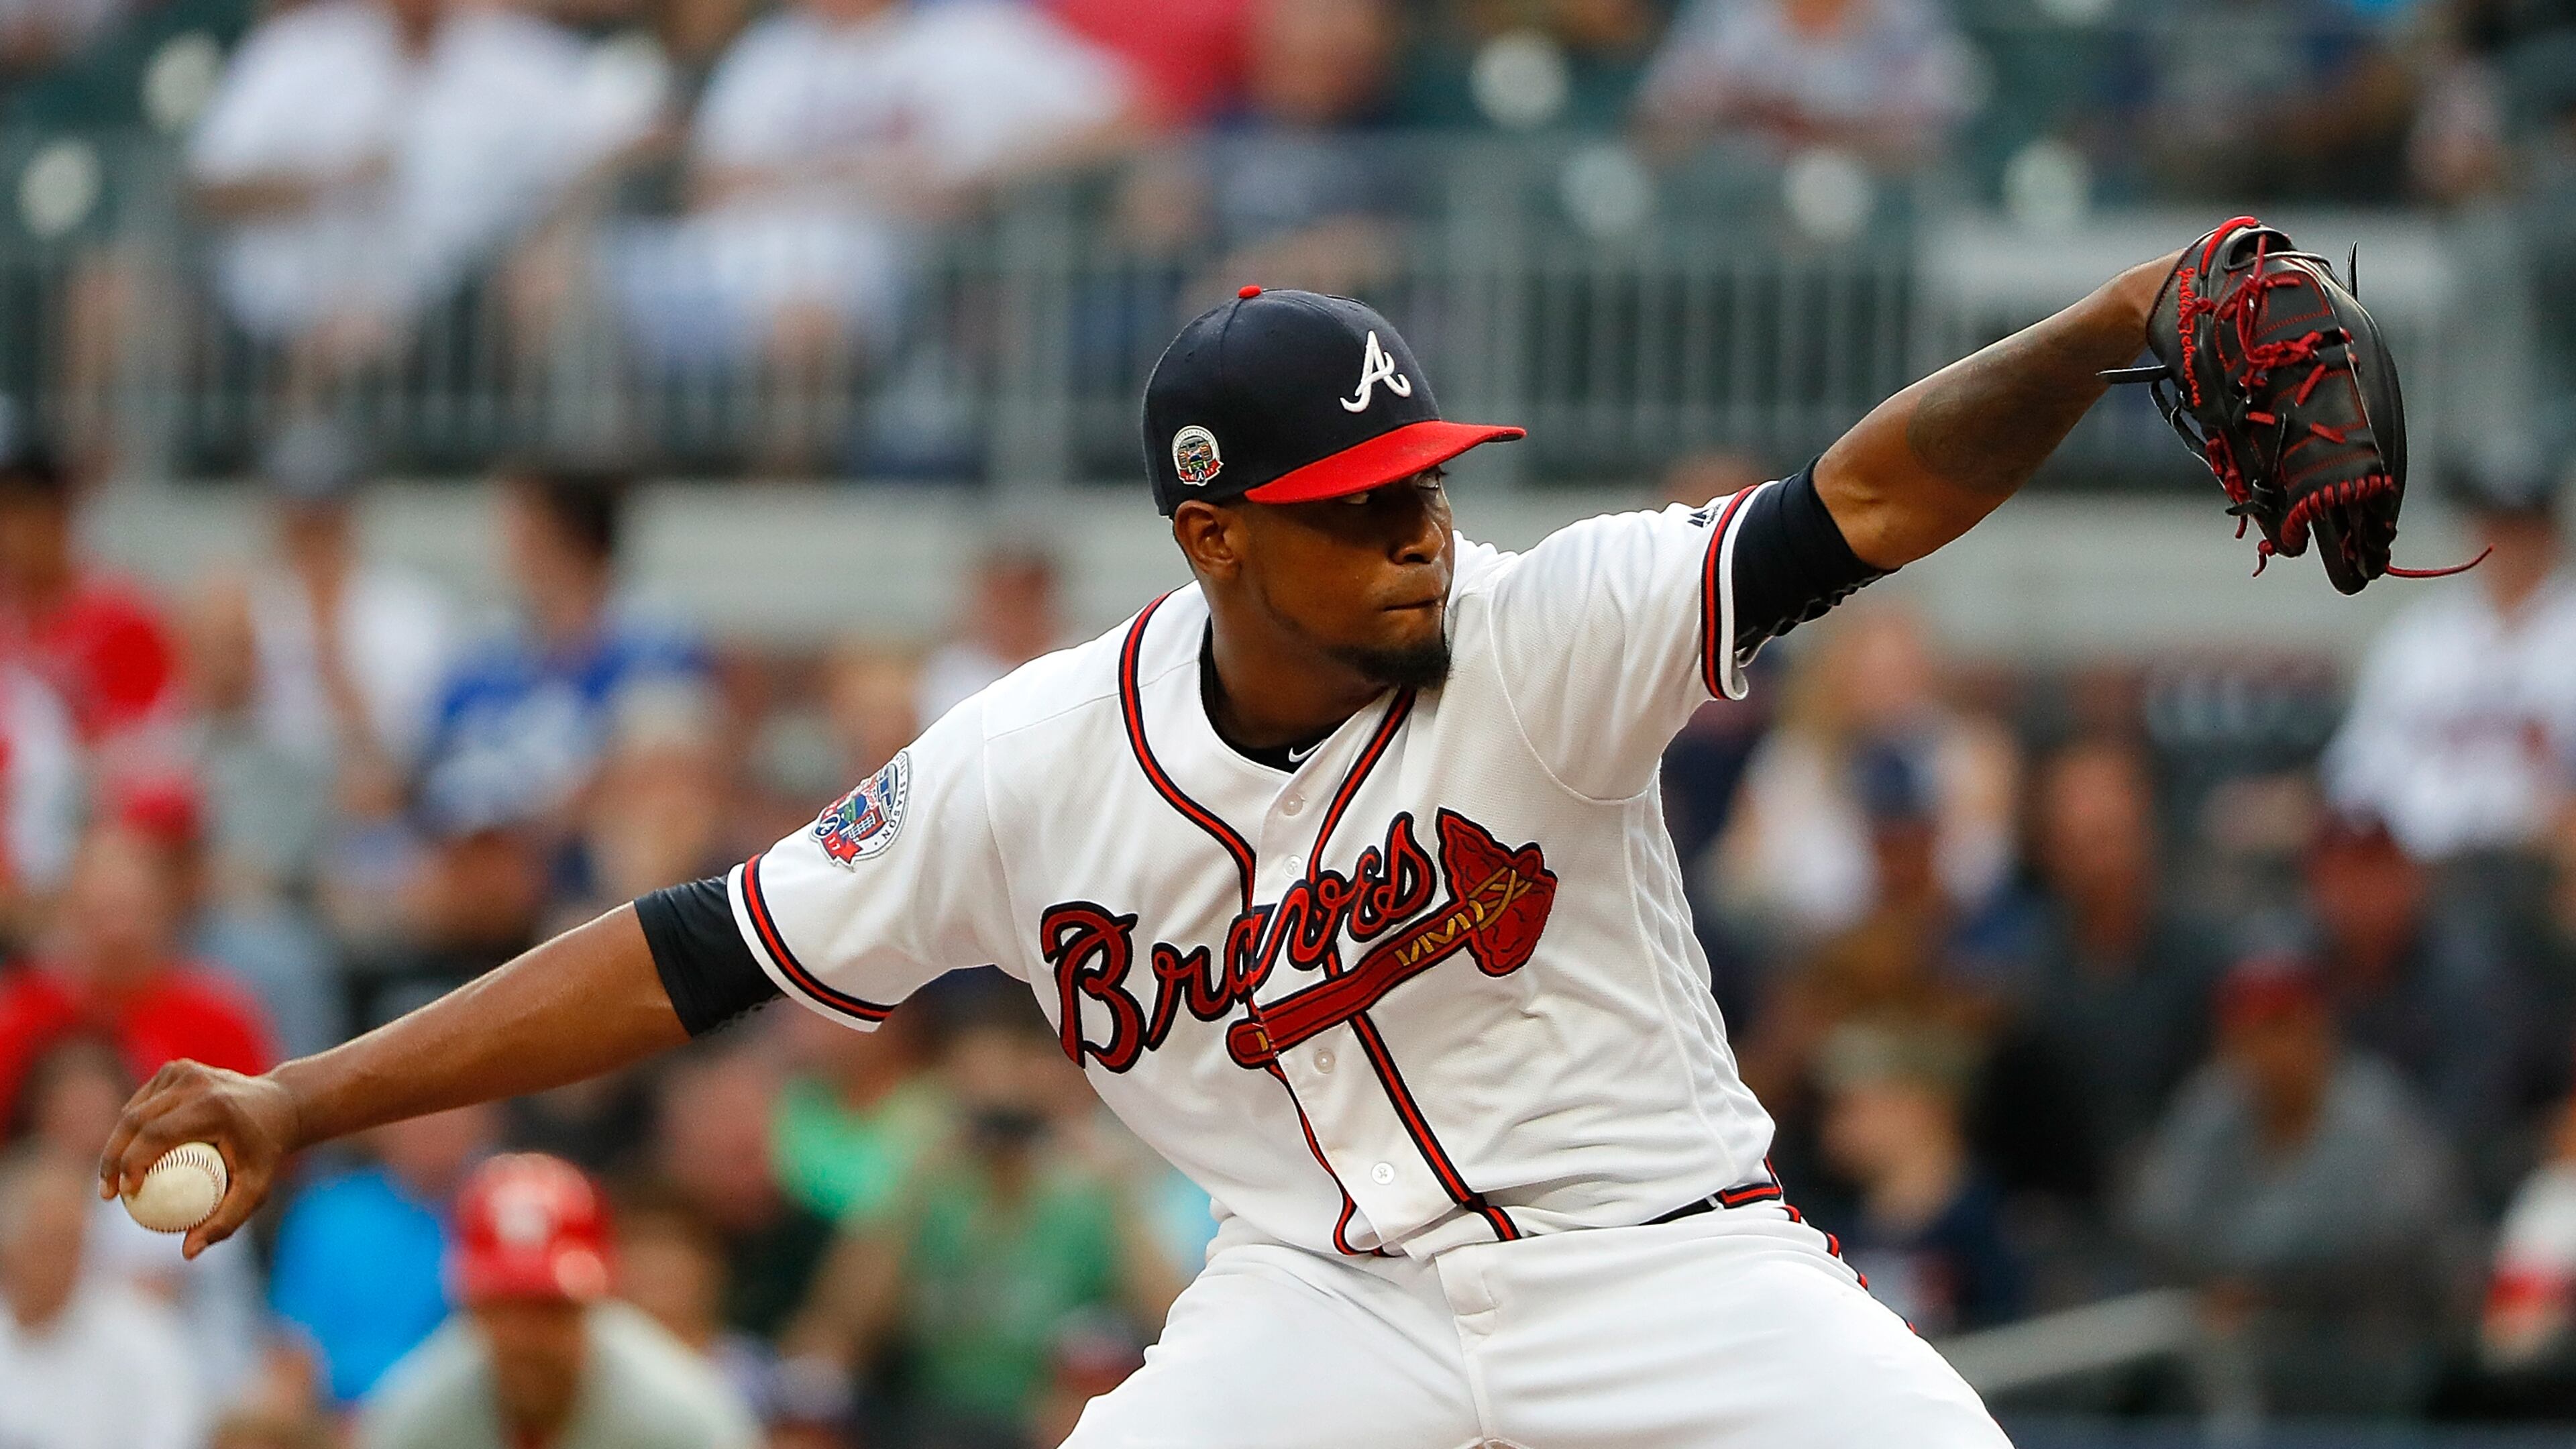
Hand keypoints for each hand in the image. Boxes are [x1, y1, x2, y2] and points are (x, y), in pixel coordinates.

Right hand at [98, 1060, 302, 1258]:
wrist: (281, 1106)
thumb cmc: (266, 1153)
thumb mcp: (256, 1190)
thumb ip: (225, 1222)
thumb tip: (188, 1253)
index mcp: (212, 1106)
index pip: (156, 1135)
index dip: (130, 1165)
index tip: (126, 1196)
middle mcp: (195, 1082)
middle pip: (135, 1121)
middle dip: (112, 1159)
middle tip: (108, 1194)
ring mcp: (184, 1071)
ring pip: (133, 1111)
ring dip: (116, 1145)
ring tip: (112, 1180)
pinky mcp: (177, 1069)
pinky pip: (143, 1104)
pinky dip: (131, 1130)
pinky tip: (127, 1158)